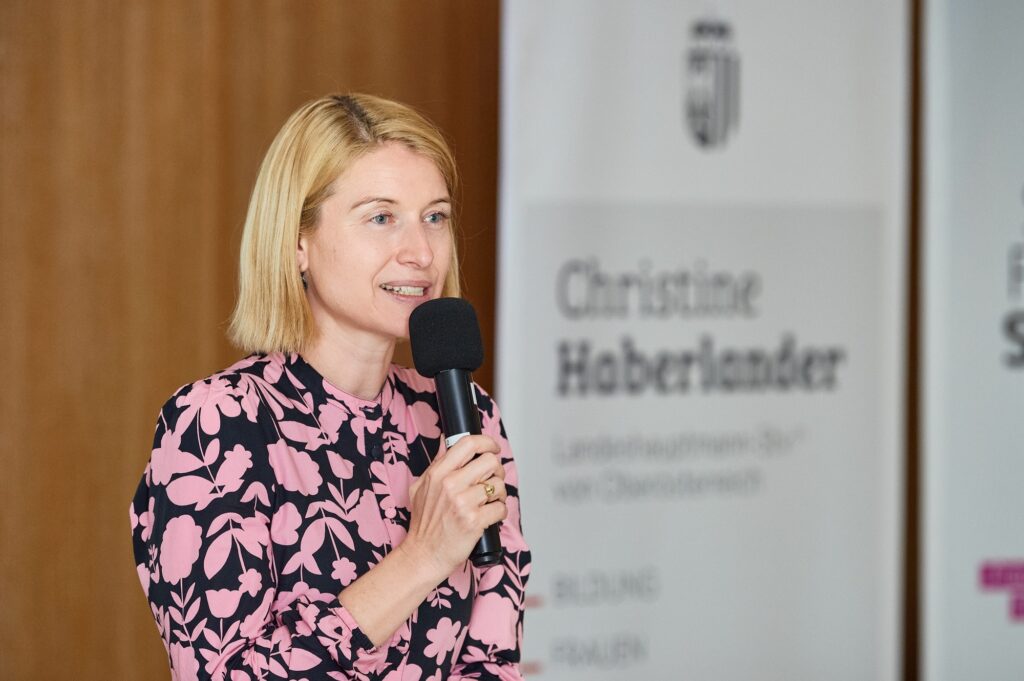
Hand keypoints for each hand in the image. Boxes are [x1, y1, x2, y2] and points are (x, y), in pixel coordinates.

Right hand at [402, 434, 508, 579]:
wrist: (423, 554)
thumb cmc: (423, 523)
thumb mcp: (421, 487)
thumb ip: (436, 463)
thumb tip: (445, 441)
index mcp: (438, 473)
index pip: (468, 443)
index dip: (487, 442)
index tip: (492, 448)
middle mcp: (451, 485)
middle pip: (490, 461)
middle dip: (497, 470)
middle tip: (492, 479)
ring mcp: (463, 503)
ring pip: (498, 485)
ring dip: (499, 494)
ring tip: (489, 501)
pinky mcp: (475, 521)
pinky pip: (501, 507)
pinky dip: (500, 512)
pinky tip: (490, 515)